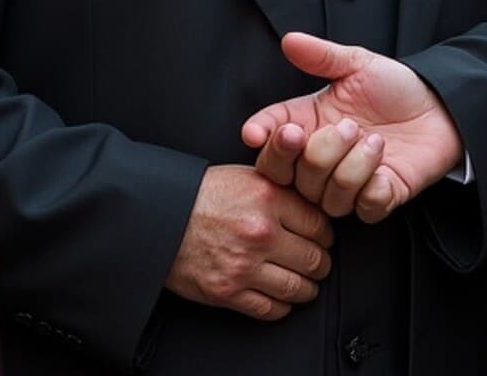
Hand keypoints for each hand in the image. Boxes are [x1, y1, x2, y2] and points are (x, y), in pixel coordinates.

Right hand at [165, 165, 334, 320]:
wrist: (159, 217)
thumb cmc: (200, 195)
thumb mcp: (245, 176)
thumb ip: (280, 189)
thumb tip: (311, 205)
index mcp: (268, 198)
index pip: (320, 225)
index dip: (326, 236)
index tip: (323, 240)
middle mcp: (260, 232)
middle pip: (315, 259)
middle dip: (321, 264)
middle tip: (319, 263)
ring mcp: (244, 265)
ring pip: (297, 288)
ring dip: (307, 289)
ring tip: (305, 284)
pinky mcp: (228, 291)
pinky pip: (270, 309)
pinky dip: (282, 308)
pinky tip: (281, 298)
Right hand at [240, 32, 463, 223]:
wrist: (440, 107)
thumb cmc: (395, 87)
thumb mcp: (358, 65)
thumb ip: (322, 56)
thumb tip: (289, 40)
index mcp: (308, 124)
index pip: (269, 138)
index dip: (261, 136)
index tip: (256, 133)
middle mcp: (320, 158)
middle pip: (289, 176)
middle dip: (315, 154)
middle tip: (346, 127)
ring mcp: (346, 183)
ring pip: (325, 196)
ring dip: (350, 167)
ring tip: (374, 140)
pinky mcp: (376, 200)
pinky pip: (361, 207)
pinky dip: (371, 185)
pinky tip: (384, 164)